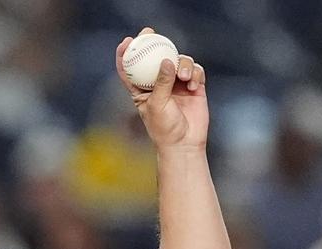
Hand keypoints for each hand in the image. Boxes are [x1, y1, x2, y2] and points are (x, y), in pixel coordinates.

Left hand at [118, 29, 209, 150]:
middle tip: (152, 33)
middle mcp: (159, 84)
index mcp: (142, 90)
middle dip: (153, 42)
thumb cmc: (164, 128)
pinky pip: (195, 70)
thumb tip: (166, 60)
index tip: (126, 41)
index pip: (130, 69)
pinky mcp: (194, 86)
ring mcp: (177, 83)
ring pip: (178, 61)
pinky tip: (194, 85)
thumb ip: (161, 82)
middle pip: (155, 57)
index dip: (126, 53)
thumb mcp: (157, 104)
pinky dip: (195, 73)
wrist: (185, 143)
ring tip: (184, 77)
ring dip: (182, 64)